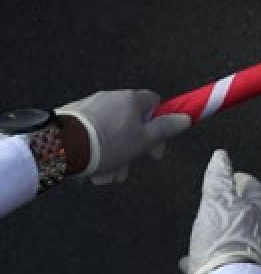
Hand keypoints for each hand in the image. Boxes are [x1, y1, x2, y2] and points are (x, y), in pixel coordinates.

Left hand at [56, 89, 189, 184]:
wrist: (62, 146)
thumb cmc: (107, 143)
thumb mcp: (143, 141)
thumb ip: (166, 129)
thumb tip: (186, 117)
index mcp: (132, 99)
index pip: (154, 103)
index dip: (159, 124)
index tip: (155, 144)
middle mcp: (111, 97)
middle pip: (131, 122)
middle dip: (131, 147)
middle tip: (127, 168)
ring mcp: (89, 106)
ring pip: (110, 132)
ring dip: (112, 154)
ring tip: (105, 176)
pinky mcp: (71, 118)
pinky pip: (90, 133)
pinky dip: (94, 149)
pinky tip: (89, 168)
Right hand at [180, 150, 260, 273]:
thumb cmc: (224, 239)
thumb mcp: (217, 200)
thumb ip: (219, 178)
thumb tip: (221, 156)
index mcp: (259, 209)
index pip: (253, 186)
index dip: (240, 178)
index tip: (231, 174)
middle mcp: (257, 229)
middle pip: (245, 210)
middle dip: (231, 203)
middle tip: (218, 198)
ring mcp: (245, 249)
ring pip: (233, 234)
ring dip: (220, 228)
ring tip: (204, 225)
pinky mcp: (230, 267)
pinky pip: (216, 257)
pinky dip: (204, 254)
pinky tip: (189, 257)